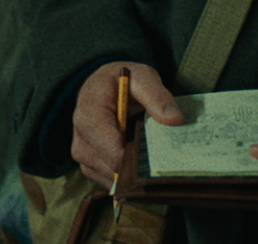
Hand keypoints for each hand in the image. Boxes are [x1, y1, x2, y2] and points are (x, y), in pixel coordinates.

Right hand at [70, 61, 186, 185]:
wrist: (104, 84)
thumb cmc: (122, 80)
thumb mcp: (142, 77)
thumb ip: (157, 96)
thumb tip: (176, 120)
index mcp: (89, 115)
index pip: (113, 153)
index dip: (138, 159)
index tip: (161, 156)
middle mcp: (80, 138)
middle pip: (113, 169)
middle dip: (138, 167)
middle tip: (159, 157)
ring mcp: (82, 154)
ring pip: (111, 179)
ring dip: (132, 173)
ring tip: (147, 155)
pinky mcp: (88, 164)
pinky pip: (109, 181)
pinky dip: (125, 175)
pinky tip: (137, 161)